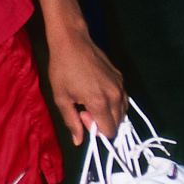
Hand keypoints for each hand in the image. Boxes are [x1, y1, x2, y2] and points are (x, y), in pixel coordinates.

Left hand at [46, 25, 126, 145]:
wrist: (72, 42)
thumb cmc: (62, 70)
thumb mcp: (61, 99)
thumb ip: (71, 122)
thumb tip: (78, 141)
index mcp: (100, 102)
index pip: (109, 131)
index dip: (96, 130)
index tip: (82, 115)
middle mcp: (115, 95)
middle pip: (118, 123)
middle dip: (103, 122)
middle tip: (84, 109)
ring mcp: (120, 85)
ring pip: (122, 112)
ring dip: (109, 113)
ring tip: (91, 101)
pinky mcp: (121, 77)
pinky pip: (122, 99)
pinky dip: (113, 103)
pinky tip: (98, 94)